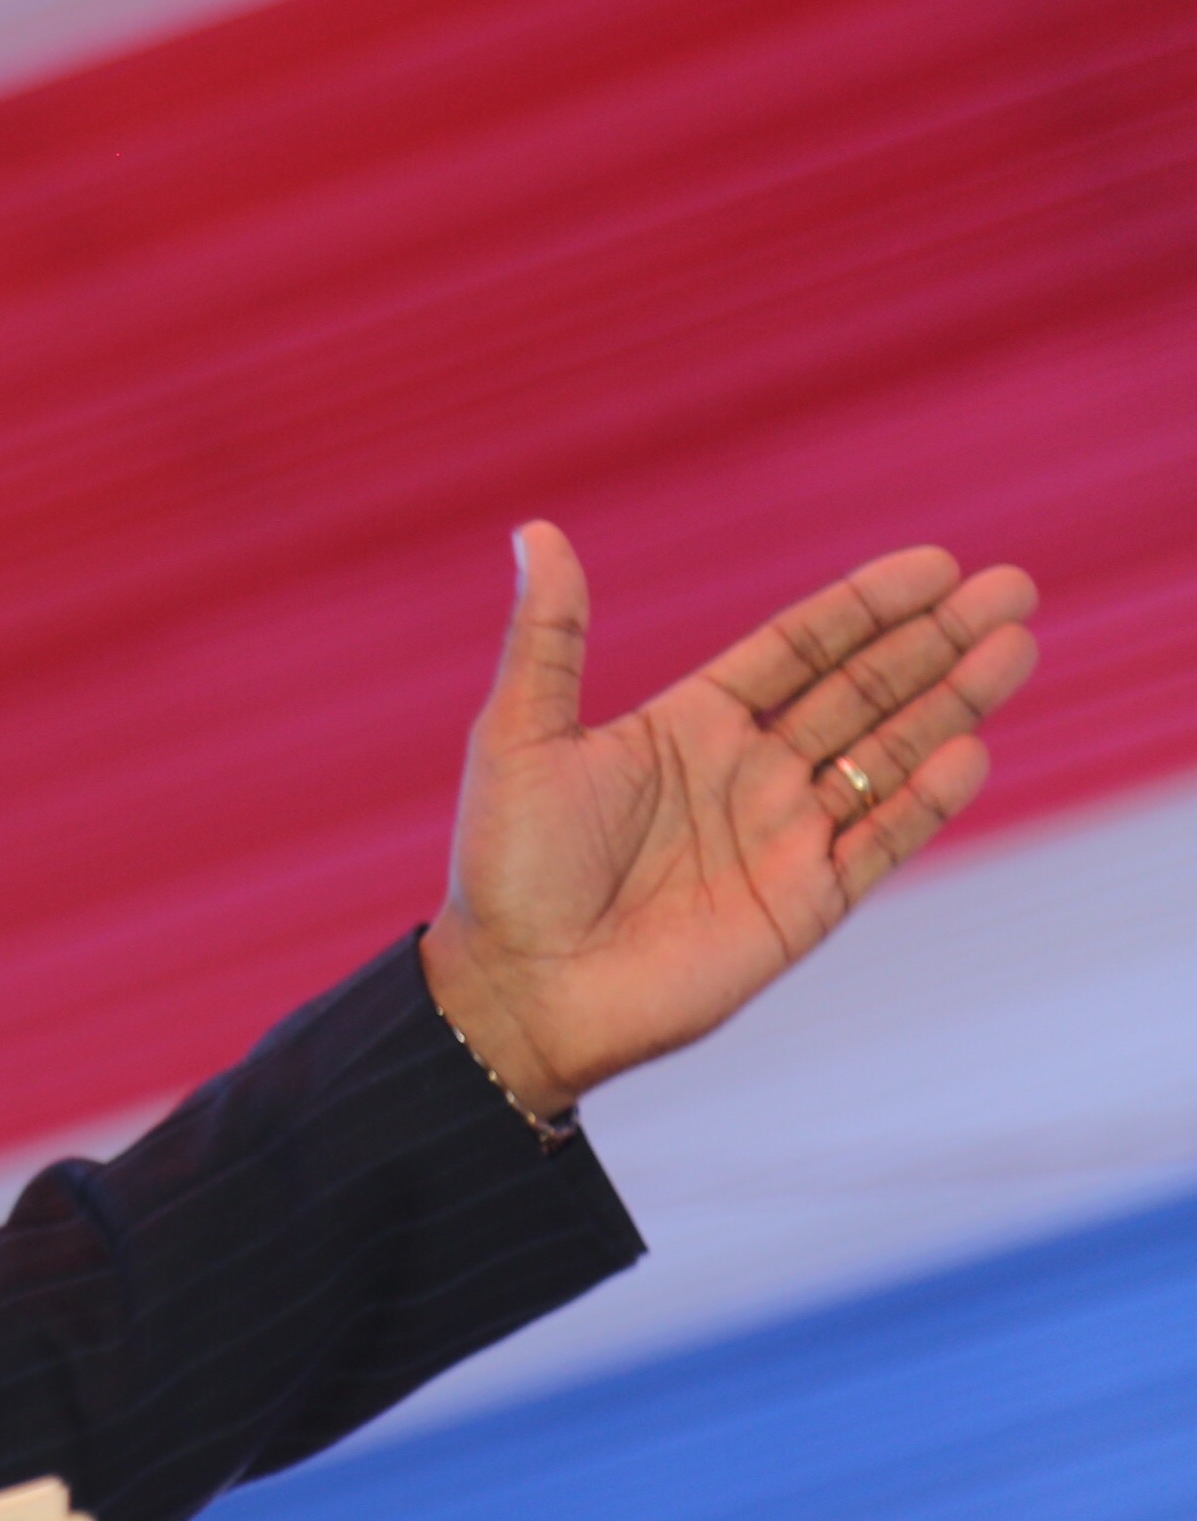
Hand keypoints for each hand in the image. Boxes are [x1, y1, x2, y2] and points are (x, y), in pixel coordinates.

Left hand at [420, 522, 1039, 1116]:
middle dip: (934, 641)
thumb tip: (537, 529)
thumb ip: (548, 637)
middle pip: (861, 691)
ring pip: (886, 755)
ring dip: (950, 703)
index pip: (798, 650)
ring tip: (1014, 646)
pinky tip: (970, 749)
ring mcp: (781, 840)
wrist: (518, 991)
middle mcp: (746, 775)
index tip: (935, 564)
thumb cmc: (506, 865)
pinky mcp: (802, 906)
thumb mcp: (521, 735)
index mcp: (688, 728)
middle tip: (1010, 586)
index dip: (865, 607)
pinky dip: (925, 799)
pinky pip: (880, 842)